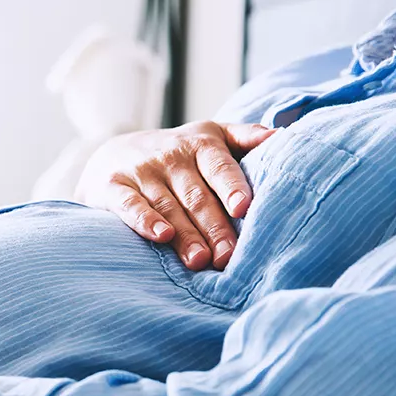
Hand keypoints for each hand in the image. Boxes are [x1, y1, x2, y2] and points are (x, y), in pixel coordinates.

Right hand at [74, 121, 277, 270]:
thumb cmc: (177, 153)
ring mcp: (142, 171)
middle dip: (214, 227)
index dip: (231, 186)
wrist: (114, 154)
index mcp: (201, 144)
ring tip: (200, 260)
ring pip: (168, 206)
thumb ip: (245, 137)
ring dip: (185, 235)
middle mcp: (171, 155)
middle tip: (228, 257)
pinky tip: (161, 236)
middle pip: (197, 196)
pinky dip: (145, 221)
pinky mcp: (114, 187)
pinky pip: (131, 206)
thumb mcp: (211, 136)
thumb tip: (281, 135)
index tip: (243, 208)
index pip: (219, 166)